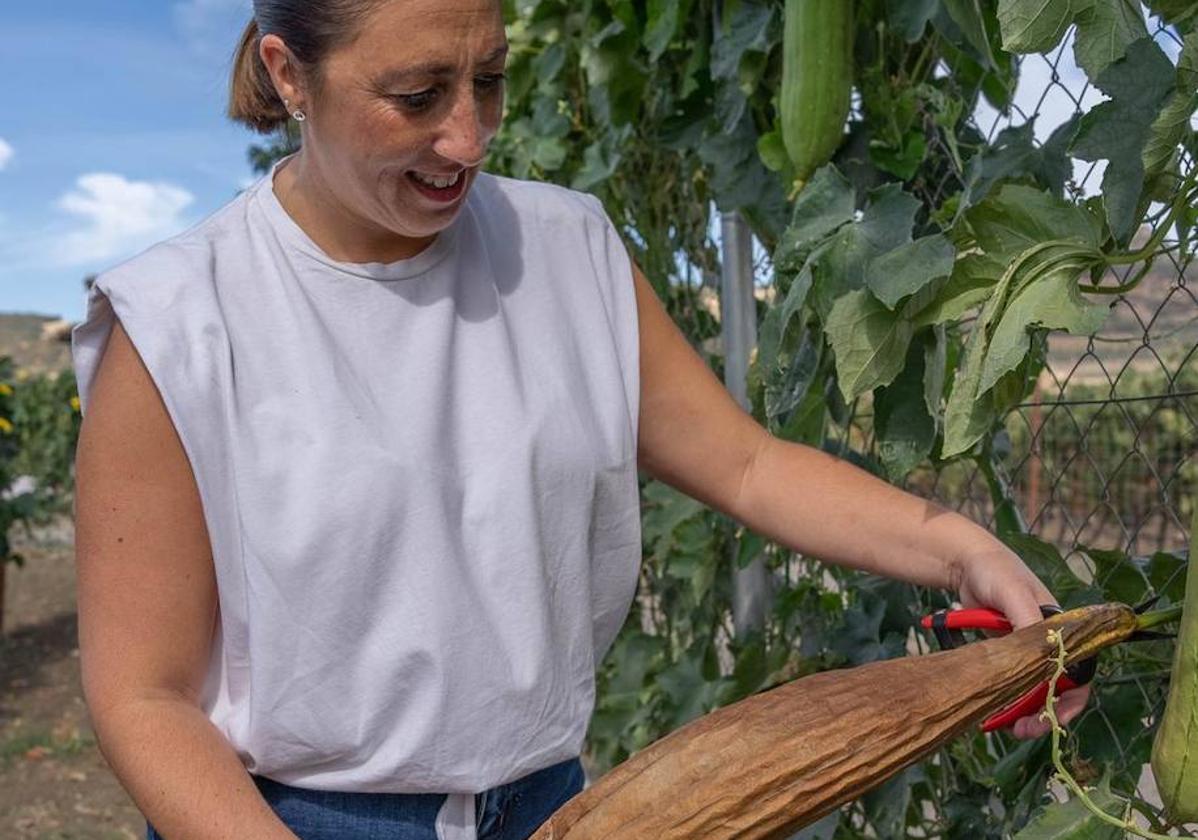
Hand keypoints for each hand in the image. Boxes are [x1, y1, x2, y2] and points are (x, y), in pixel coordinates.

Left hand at [949, 540, 1091, 739]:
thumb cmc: (996, 572)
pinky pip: (1012, 683)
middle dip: (1043, 714)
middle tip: (1021, 730)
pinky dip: (1004, 698)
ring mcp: (1027, 651)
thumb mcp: (1013, 592)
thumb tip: (1043, 654)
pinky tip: (990, 709)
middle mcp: (1050, 644)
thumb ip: (1028, 621)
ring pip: (1033, 691)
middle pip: (1057, 690)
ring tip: (1002, 725)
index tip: (1052, 718)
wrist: (966, 564)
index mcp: (1063, 631)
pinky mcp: (1007, 654)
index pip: (1079, 673)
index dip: (1071, 700)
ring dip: (1022, 711)